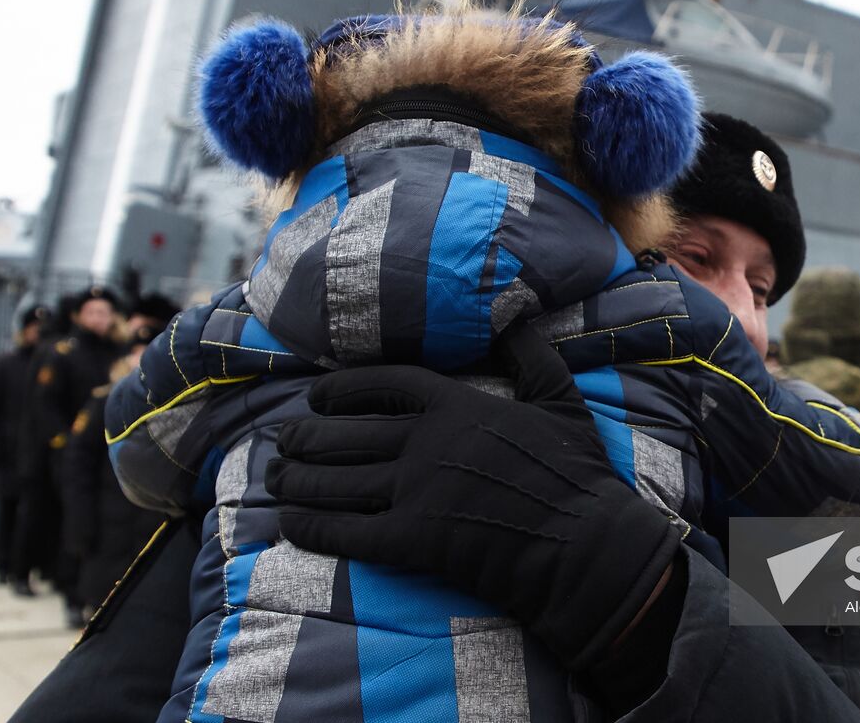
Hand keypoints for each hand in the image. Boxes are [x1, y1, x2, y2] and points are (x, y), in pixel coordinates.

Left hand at [265, 326, 680, 669]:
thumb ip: (531, 355)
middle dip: (306, 437)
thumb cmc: (578, 472)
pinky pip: (348, 531)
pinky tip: (289, 521)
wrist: (584, 543)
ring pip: (338, 481)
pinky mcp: (414, 541)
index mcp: (458, 404)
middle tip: (282, 440)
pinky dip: (312, 525)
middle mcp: (427, 442)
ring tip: (274, 477)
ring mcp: (417, 492)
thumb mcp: (562, 399)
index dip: (343, 388)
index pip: (385, 383)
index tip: (317, 396)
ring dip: (297, 478)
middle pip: (347, 434)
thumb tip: (515, 316)